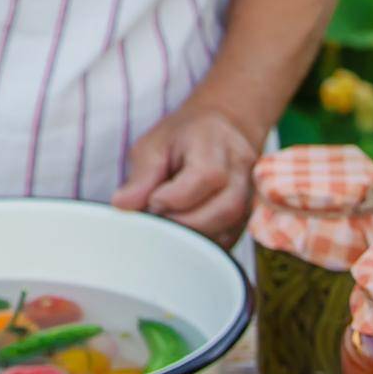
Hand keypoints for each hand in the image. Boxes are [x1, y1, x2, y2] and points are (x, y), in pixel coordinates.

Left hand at [111, 104, 260, 247]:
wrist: (220, 130)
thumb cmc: (183, 138)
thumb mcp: (154, 145)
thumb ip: (141, 176)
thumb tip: (122, 206)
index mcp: (214, 143)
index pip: (205, 176)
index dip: (173, 197)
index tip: (151, 201)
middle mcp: (241, 169)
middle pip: (225, 208)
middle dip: (184, 222)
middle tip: (158, 217)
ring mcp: (251, 194)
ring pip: (231, 228)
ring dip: (194, 235)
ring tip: (170, 224)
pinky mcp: (248, 216)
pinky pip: (231, 239)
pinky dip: (204, 243)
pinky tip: (185, 232)